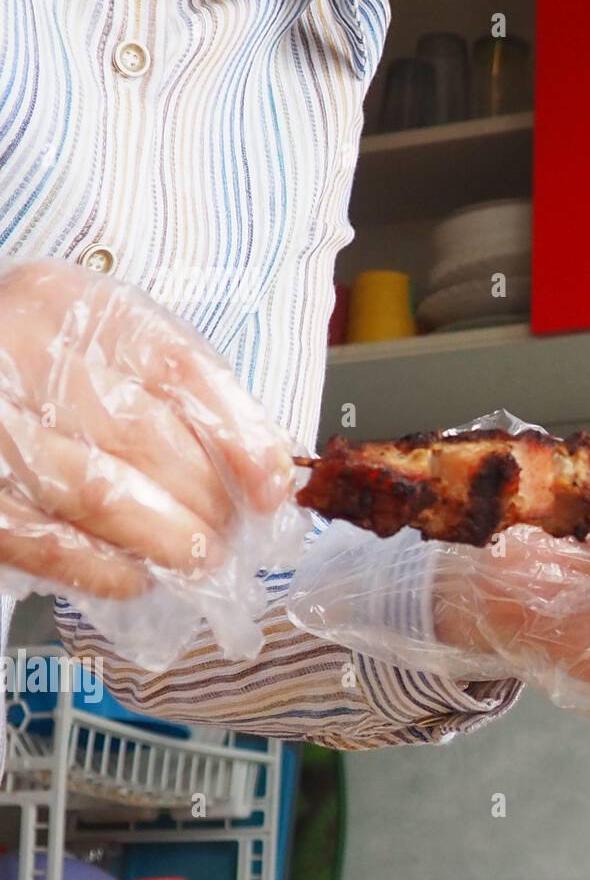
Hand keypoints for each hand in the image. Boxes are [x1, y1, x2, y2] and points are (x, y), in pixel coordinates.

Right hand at [0, 258, 293, 597]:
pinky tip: (136, 576)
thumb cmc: (42, 370)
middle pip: (145, 434)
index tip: (273, 488)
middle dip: (206, 498)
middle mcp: (21, 350)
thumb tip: (266, 467)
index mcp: (71, 303)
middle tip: (232, 531)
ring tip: (202, 561)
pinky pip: (46, 541)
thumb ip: (182, 392)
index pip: (181, 369)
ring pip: (100, 493)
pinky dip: (103, 568)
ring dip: (168, 540)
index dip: (241, 437)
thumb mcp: (105, 348)